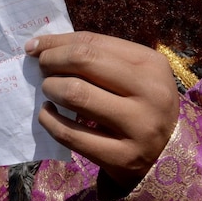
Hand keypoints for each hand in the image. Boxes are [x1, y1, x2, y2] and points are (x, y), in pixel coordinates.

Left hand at [25, 31, 178, 189]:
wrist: (167, 156)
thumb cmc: (140, 104)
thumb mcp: (133, 74)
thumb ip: (96, 57)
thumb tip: (41, 46)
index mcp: (152, 65)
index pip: (92, 43)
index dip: (56, 42)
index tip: (34, 47)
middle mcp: (151, 93)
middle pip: (83, 61)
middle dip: (52, 61)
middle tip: (42, 68)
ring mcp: (139, 127)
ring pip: (75, 94)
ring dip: (51, 88)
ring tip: (49, 90)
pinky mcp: (122, 158)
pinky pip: (70, 134)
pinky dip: (49, 120)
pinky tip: (47, 113)